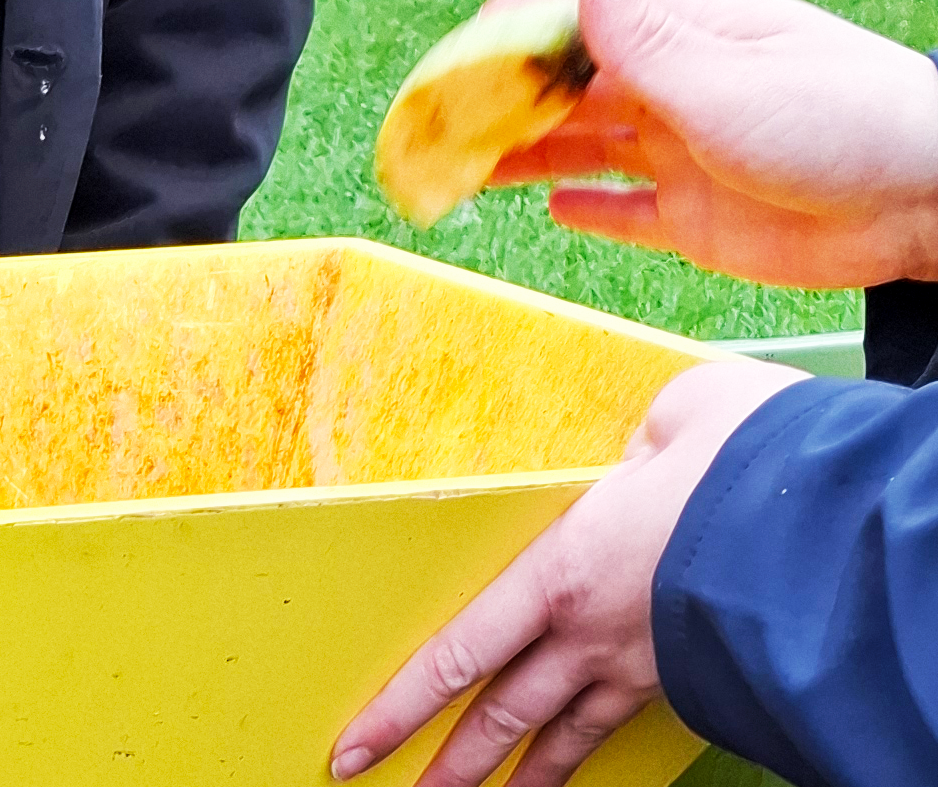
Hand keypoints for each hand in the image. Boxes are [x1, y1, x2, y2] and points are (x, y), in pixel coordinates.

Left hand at [332, 359, 804, 786]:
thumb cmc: (751, 459)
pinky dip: (575, 769)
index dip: (399, 712)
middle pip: (496, 716)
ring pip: (553, 737)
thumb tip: (642, 442)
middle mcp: (589, 634)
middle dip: (444, 774)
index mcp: (561, 573)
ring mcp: (640, 664)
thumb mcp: (679, 417)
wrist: (844, 526)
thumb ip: (640, 439)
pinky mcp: (689, 678)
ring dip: (506, 785)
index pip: (456, 657)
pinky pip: (615, 731)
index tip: (352, 754)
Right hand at [488, 0, 937, 286]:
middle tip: (442, 126)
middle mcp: (681, 89)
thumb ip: (643, 43)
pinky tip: (553, 207)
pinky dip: (589, 209)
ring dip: (526, 156)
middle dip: (508, 102)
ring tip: (468, 169)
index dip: (522, 34)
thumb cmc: (846, 123)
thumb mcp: (729, 77)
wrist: (925, 205)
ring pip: (584, 148)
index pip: (586, 22)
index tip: (467, 59)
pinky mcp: (696, 218)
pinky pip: (626, 211)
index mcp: (691, 36)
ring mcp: (686, 152)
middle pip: (573, 89)